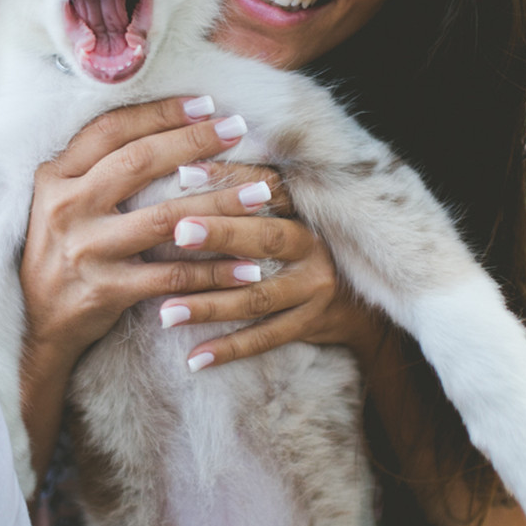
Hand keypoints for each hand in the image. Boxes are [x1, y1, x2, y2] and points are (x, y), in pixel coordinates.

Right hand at [19, 96, 281, 363]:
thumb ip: (96, 167)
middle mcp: (67, 207)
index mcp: (55, 176)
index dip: (159, 113)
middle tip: (239, 129)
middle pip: (140, 163)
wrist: (38, 324)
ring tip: (260, 193)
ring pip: (165, 218)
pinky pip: (173, 275)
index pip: (112, 130)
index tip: (204, 104)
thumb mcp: (62, 202)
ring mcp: (86, 250)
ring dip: (220, 203)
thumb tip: (163, 127)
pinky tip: (247, 266)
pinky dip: (215, 272)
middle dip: (195, 141)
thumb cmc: (62, 252)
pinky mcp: (107, 290)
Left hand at [157, 162, 384, 370]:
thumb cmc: (301, 247)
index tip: (183, 172)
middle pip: (266, 238)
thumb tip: (180, 166)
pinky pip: (267, 338)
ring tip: (166, 313)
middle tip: (178, 232)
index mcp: (304, 209)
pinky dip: (230, 349)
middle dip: (221, 234)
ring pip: (259, 297)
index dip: (230, 176)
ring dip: (210, 305)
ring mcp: (314, 288)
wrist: (360, 304)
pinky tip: (195, 359)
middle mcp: (313, 246)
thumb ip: (248, 196)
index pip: (268, 185)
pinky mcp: (310, 323)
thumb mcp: (289, 213)